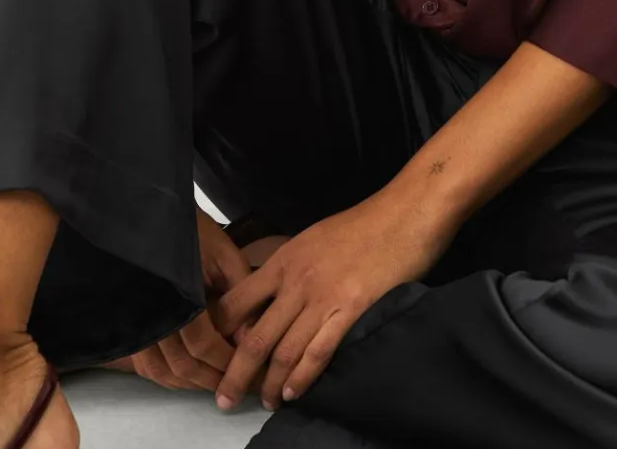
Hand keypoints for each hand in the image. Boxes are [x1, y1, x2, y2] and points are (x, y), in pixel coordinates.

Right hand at [99, 207, 267, 393]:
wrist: (147, 209)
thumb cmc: (190, 228)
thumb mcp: (223, 252)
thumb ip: (240, 295)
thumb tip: (248, 339)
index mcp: (178, 292)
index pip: (202, 344)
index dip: (225, 363)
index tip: (245, 372)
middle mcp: (153, 311)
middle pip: (181, 364)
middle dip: (210, 380)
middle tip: (234, 387)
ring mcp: (136, 318)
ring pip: (158, 370)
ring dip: (186, 384)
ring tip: (211, 384)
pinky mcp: (128, 320)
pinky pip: (142, 362)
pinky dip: (164, 375)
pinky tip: (183, 374)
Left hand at [208, 190, 456, 412]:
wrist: (403, 214)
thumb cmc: (361, 226)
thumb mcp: (313, 240)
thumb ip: (292, 269)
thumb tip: (274, 298)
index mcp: (283, 260)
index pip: (237, 301)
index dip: (220, 333)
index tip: (213, 354)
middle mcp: (296, 280)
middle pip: (255, 336)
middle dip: (236, 373)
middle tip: (224, 398)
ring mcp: (322, 296)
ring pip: (284, 351)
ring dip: (270, 383)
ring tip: (265, 402)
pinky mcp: (350, 310)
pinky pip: (318, 352)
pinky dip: (302, 377)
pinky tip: (293, 393)